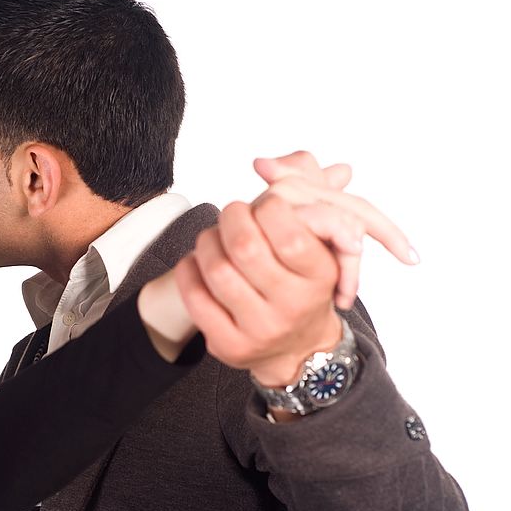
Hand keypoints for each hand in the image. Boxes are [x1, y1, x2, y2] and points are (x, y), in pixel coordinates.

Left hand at [174, 151, 416, 387]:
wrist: (296, 345)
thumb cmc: (303, 278)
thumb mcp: (320, 238)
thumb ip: (303, 192)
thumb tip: (267, 164)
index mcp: (321, 276)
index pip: (292, 233)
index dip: (268, 208)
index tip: (264, 205)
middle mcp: (293, 307)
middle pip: (245, 246)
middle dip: (231, 217)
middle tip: (232, 213)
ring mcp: (260, 331)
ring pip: (216, 269)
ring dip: (207, 240)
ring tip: (214, 237)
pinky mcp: (229, 346)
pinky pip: (195, 296)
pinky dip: (190, 269)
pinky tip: (199, 263)